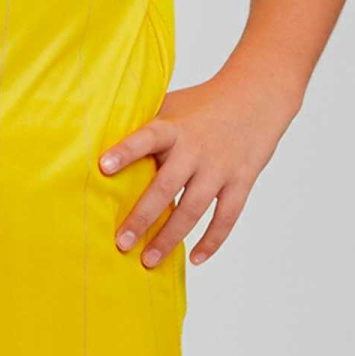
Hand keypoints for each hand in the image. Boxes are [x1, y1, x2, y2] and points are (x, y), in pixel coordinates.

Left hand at [100, 69, 298, 266]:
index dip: (125, 151)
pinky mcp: (242, 180)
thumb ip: (144, 126)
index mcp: (174, 128)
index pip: (146, 138)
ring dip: (170, 237)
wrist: (257, 95)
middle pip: (166, 186)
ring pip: (193, 208)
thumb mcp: (171, 106)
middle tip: (121, 243)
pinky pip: (227, 216)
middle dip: (142, 217)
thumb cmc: (202, 104)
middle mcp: (196, 149)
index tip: (103, 166)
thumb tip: (97, 141)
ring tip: (149, 260)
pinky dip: (212, 240)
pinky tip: (194, 259)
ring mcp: (220, 167)